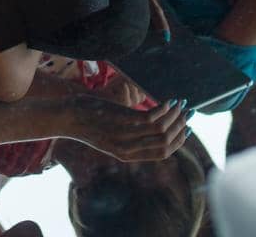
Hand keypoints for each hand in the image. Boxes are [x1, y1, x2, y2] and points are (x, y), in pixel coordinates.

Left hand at [67, 95, 189, 161]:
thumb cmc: (88, 120)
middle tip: (189, 113)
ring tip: (181, 104)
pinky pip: (151, 118)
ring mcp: (125, 136)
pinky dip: (165, 109)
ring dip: (176, 116)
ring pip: (161, 130)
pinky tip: (169, 100)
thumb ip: (129, 134)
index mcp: (127, 155)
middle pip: (165, 143)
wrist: (66, 116)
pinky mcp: (121, 122)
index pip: (162, 153)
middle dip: (181, 127)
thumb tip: (148, 124)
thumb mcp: (110, 133)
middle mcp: (128, 149)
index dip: (179, 141)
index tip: (188, 128)